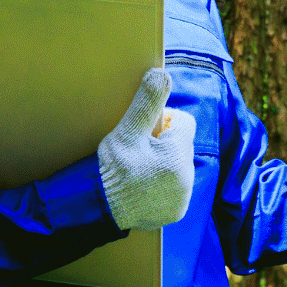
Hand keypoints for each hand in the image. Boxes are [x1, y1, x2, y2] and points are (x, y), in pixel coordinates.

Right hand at [98, 67, 194, 230]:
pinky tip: (143, 185)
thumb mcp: (127, 131)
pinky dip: (163, 184)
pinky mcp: (177, 212)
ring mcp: (183, 198)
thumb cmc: (110, 168)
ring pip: (179, 166)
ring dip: (164, 163)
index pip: (184, 122)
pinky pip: (176, 188)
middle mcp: (188, 179)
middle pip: (182, 145)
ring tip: (139, 168)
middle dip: (164, 142)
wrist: (97, 208)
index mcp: (178, 155)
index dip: (165, 121)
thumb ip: (147, 102)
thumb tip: (162, 74)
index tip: (144, 130)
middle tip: (138, 150)